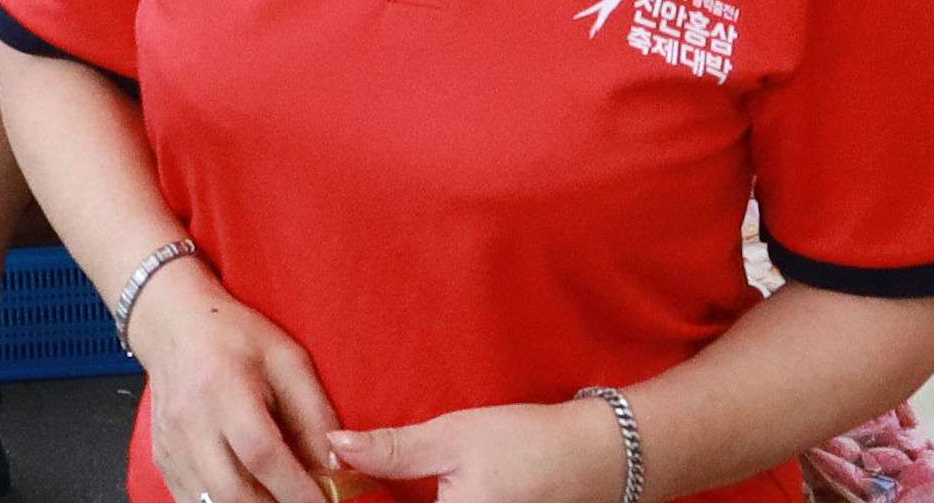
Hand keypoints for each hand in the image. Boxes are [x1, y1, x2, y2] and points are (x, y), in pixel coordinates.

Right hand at [137, 276, 346, 502]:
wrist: (172, 325)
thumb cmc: (234, 337)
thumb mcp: (287, 360)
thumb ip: (315, 413)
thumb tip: (336, 467)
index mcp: (224, 388)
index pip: (261, 453)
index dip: (296, 487)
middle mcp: (191, 422)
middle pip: (232, 491)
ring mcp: (171, 445)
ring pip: (211, 502)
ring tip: (277, 498)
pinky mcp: (162, 460)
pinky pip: (192, 501)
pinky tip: (249, 495)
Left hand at [329, 402, 626, 502]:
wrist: (600, 458)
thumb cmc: (529, 444)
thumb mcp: (454, 437)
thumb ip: (393, 450)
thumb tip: (337, 448)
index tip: (334, 488)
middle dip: (382, 501)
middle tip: (357, 481)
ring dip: (404, 500)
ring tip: (385, 486)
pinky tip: (424, 491)